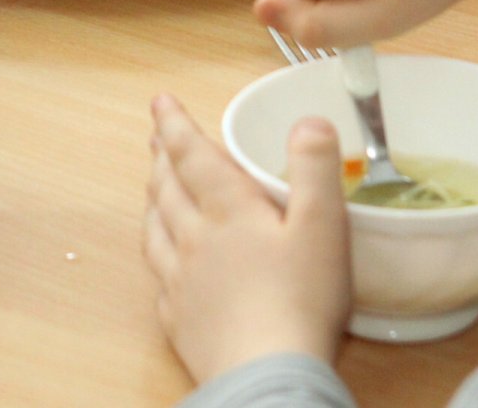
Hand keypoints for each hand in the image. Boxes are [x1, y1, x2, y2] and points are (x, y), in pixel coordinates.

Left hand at [144, 95, 350, 384]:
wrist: (267, 375)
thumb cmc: (301, 301)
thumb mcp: (324, 227)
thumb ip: (316, 170)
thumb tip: (310, 121)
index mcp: (228, 211)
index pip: (193, 155)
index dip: (175, 124)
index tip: (159, 101)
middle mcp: (195, 239)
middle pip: (169, 189)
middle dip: (161, 157)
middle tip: (155, 138)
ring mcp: (181, 280)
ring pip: (156, 229)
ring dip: (154, 201)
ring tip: (154, 188)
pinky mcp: (179, 319)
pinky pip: (160, 277)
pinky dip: (159, 256)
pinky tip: (165, 262)